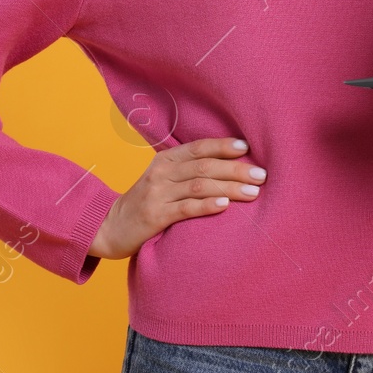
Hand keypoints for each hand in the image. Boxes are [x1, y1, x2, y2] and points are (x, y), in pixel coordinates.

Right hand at [89, 137, 266, 259]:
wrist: (110, 227)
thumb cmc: (146, 203)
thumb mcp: (162, 180)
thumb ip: (187, 171)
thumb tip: (229, 166)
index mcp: (165, 160)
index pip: (198, 148)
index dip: (223, 146)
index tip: (247, 148)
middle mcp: (161, 173)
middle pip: (204, 166)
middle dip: (236, 170)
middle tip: (261, 175)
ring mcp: (157, 194)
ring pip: (200, 186)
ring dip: (230, 188)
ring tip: (253, 192)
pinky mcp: (155, 216)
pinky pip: (185, 209)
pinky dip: (207, 206)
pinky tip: (225, 206)